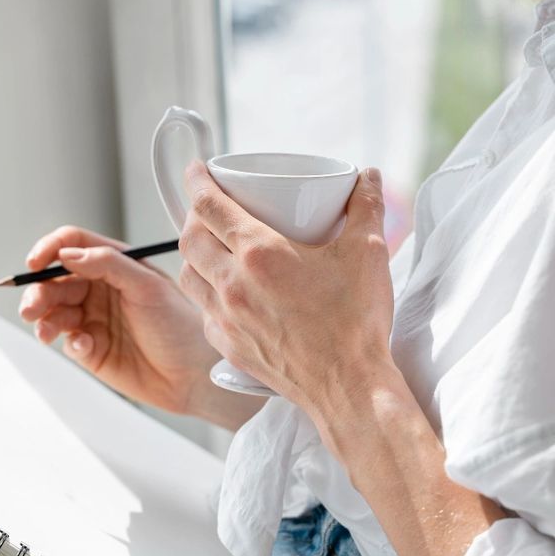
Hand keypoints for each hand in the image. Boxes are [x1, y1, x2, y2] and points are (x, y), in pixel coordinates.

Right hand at [18, 226, 219, 414]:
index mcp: (117, 266)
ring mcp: (95, 318)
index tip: (35, 263)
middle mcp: (102, 289)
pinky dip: (67, 341)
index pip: (74, 245)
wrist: (192, 374)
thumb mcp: (149, 287)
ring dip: (43, 317)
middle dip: (38, 291)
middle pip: (55, 280)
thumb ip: (109, 264)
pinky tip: (84, 346)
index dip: (51, 249)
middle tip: (32, 307)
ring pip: (53, 310)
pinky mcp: (91, 348)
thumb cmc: (180, 325)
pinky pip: (66, 340)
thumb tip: (67, 253)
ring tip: (46, 330)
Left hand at [179, 163, 507, 555]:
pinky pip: (202, 310)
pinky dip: (204, 292)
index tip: (196, 169)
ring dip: (193, 254)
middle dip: (192, 215)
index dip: (197, 180)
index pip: (210, 205)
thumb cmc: (355, 321)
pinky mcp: (228, 345)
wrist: (347, 386)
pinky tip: (224, 292)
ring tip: (211, 247)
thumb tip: (368, 177)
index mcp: (260, 254)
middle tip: (208, 208)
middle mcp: (233, 284)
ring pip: (188, 274)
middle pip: (189, 237)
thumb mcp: (366, 253)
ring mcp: (226, 318)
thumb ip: (365, 206)